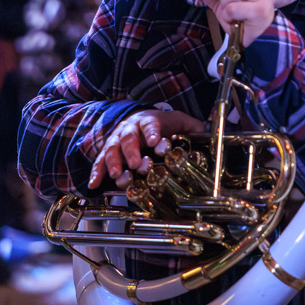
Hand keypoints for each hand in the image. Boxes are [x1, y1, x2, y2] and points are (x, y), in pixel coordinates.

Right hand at [88, 109, 205, 188]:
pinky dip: (96, 172)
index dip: (152, 132)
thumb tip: (210, 130)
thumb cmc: (160, 124)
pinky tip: (94, 184)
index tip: (156, 141)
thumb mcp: (178, 122)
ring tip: (118, 174)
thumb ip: (192, 127)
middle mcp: (129, 128)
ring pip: (112, 149)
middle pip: (128, 137)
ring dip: (114, 162)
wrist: (137, 120)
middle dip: (132, 150)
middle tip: (137, 163)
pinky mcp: (108, 153)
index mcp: (148, 120)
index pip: (150, 124)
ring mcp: (117, 140)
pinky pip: (100, 162)